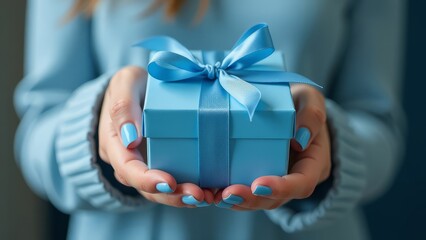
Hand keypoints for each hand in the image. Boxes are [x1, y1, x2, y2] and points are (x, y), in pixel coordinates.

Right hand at [98, 66, 213, 206]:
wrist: (140, 88)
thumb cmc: (132, 84)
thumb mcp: (125, 83)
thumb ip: (123, 106)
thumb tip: (130, 139)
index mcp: (115, 143)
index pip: (126, 168)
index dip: (145, 180)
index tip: (168, 183)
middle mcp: (129, 161)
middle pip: (146, 188)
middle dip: (171, 195)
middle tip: (197, 195)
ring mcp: (148, 165)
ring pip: (161, 191)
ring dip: (184, 197)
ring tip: (208, 197)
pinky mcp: (165, 164)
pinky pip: (175, 183)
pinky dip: (192, 189)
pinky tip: (212, 191)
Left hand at [214, 84, 330, 209]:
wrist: (287, 103)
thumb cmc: (300, 101)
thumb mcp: (310, 99)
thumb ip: (311, 114)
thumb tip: (300, 137)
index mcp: (313, 163)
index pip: (302, 184)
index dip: (282, 188)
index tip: (259, 184)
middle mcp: (294, 178)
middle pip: (276, 199)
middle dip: (251, 199)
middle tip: (229, 194)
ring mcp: (275, 179)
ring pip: (258, 200)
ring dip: (236, 201)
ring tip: (216, 196)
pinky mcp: (256, 175)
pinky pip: (244, 191)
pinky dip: (227, 193)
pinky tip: (211, 192)